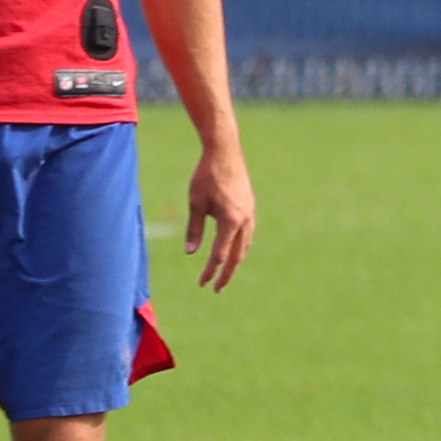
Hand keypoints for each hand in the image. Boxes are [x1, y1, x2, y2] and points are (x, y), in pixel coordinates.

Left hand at [185, 142, 255, 291]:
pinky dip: (240, 246)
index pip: (219, 254)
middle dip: (227, 274)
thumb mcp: (195, 203)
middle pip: (237, 255)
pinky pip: (247, 233)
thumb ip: (194, 229)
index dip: (210, 271)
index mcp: (230, 221)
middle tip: (217, 289)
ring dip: (236, 261)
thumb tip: (190, 252)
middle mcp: (245, 220)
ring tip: (226, 273)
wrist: (225, 151)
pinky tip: (233, 249)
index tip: (202, 284)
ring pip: (245, 245)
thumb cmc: (206, 175)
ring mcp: (250, 213)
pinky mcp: (250, 207)